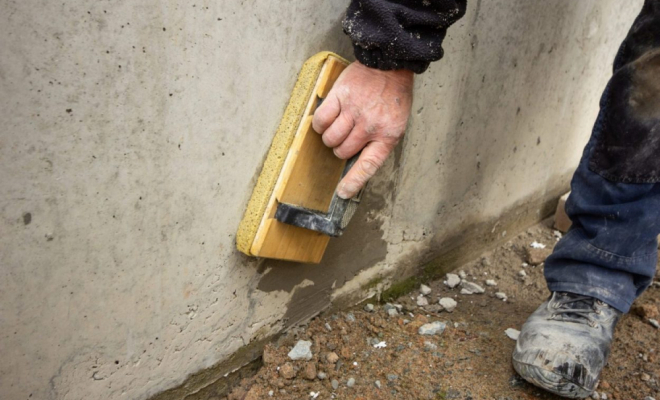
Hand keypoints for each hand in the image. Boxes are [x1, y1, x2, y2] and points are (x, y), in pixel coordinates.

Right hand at [312, 61, 413, 198]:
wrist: (389, 64)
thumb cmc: (393, 95)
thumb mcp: (396, 123)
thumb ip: (379, 142)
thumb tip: (358, 160)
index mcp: (387, 135)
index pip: (367, 165)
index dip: (353, 181)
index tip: (342, 193)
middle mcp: (370, 125)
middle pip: (343, 151)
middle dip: (341, 149)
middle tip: (346, 137)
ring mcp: (354, 111)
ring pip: (330, 138)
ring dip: (330, 137)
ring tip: (337, 127)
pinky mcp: (340, 97)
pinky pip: (321, 120)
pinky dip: (320, 124)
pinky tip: (326, 119)